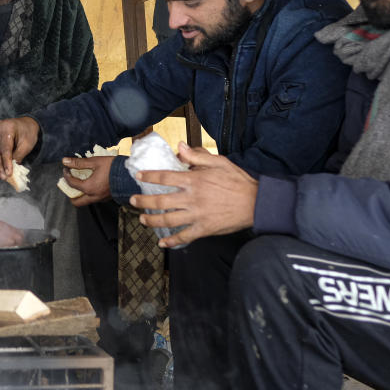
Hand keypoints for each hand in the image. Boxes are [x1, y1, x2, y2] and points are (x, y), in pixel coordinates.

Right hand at [0, 117, 39, 179]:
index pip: (5, 148)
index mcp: (8, 126)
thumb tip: (10, 170)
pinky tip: (0, 169)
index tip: (8, 173)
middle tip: (4, 177)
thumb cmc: (28, 132)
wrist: (26, 123)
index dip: (6, 162)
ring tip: (2, 175)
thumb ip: (18, 156)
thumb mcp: (27, 144)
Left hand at [61, 155, 112, 206]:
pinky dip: (89, 193)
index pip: (72, 184)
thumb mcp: (95, 162)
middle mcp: (94, 197)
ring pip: (86, 201)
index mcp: (89, 188)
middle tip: (70, 183)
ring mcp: (102, 199)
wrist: (131, 173)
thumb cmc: (113, 167)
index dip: (66, 176)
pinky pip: (95, 199)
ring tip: (80, 183)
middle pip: (77, 202)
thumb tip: (65, 161)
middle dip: (70, 194)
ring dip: (80, 194)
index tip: (66, 169)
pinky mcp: (108, 198)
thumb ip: (79, 163)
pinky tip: (92, 183)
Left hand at [129, 143, 257, 247]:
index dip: (149, 176)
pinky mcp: (204, 229)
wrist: (256, 203)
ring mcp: (197, 215)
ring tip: (142, 219)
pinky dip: (172, 241)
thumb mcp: (219, 162)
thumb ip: (197, 155)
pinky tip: (163, 242)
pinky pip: (184, 236)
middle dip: (143, 201)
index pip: (165, 177)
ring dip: (152, 221)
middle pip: (161, 201)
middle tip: (133, 200)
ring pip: (168, 220)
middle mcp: (192, 198)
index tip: (138, 176)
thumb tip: (180, 146)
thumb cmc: (237, 180)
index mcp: (194, 180)